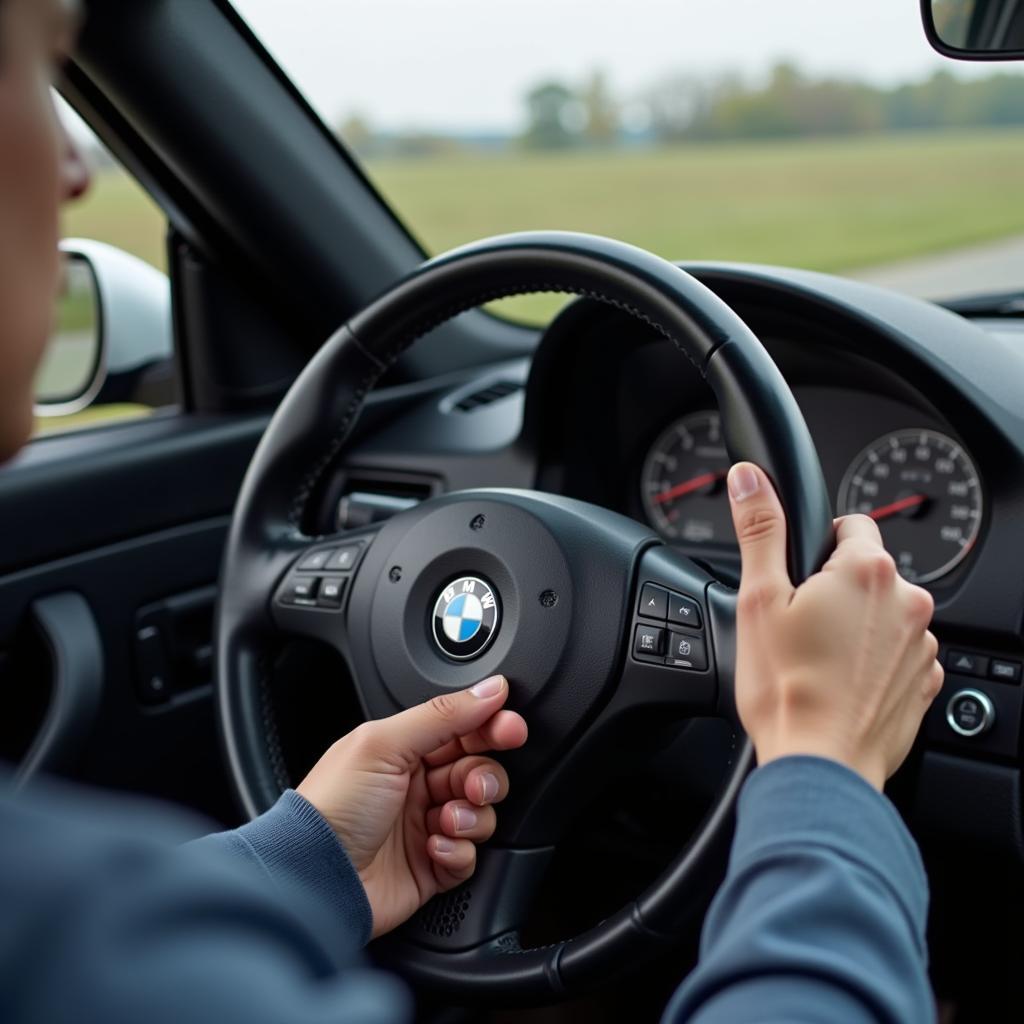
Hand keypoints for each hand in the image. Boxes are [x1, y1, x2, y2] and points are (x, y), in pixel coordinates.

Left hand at [297, 675, 526, 937]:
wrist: (312, 879)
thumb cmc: (332, 809)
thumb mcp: (384, 744)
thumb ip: (443, 714)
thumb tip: (490, 689)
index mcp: (403, 748)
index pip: (462, 729)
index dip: (491, 726)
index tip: (511, 729)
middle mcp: (416, 785)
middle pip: (479, 770)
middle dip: (484, 776)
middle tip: (473, 785)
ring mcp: (425, 826)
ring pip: (481, 813)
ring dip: (472, 816)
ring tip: (446, 821)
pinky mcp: (431, 868)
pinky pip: (469, 856)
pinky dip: (459, 852)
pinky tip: (434, 849)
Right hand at [726, 462, 942, 789]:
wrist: (820, 765)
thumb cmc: (787, 689)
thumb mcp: (759, 598)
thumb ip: (759, 529)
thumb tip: (748, 479)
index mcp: (866, 570)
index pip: (850, 525)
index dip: (816, 548)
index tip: (797, 580)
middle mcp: (907, 601)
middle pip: (866, 572)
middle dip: (834, 590)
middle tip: (797, 627)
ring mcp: (921, 644)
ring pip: (882, 614)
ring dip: (856, 626)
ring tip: (817, 661)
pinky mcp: (925, 681)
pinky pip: (896, 653)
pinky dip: (872, 661)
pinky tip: (839, 682)